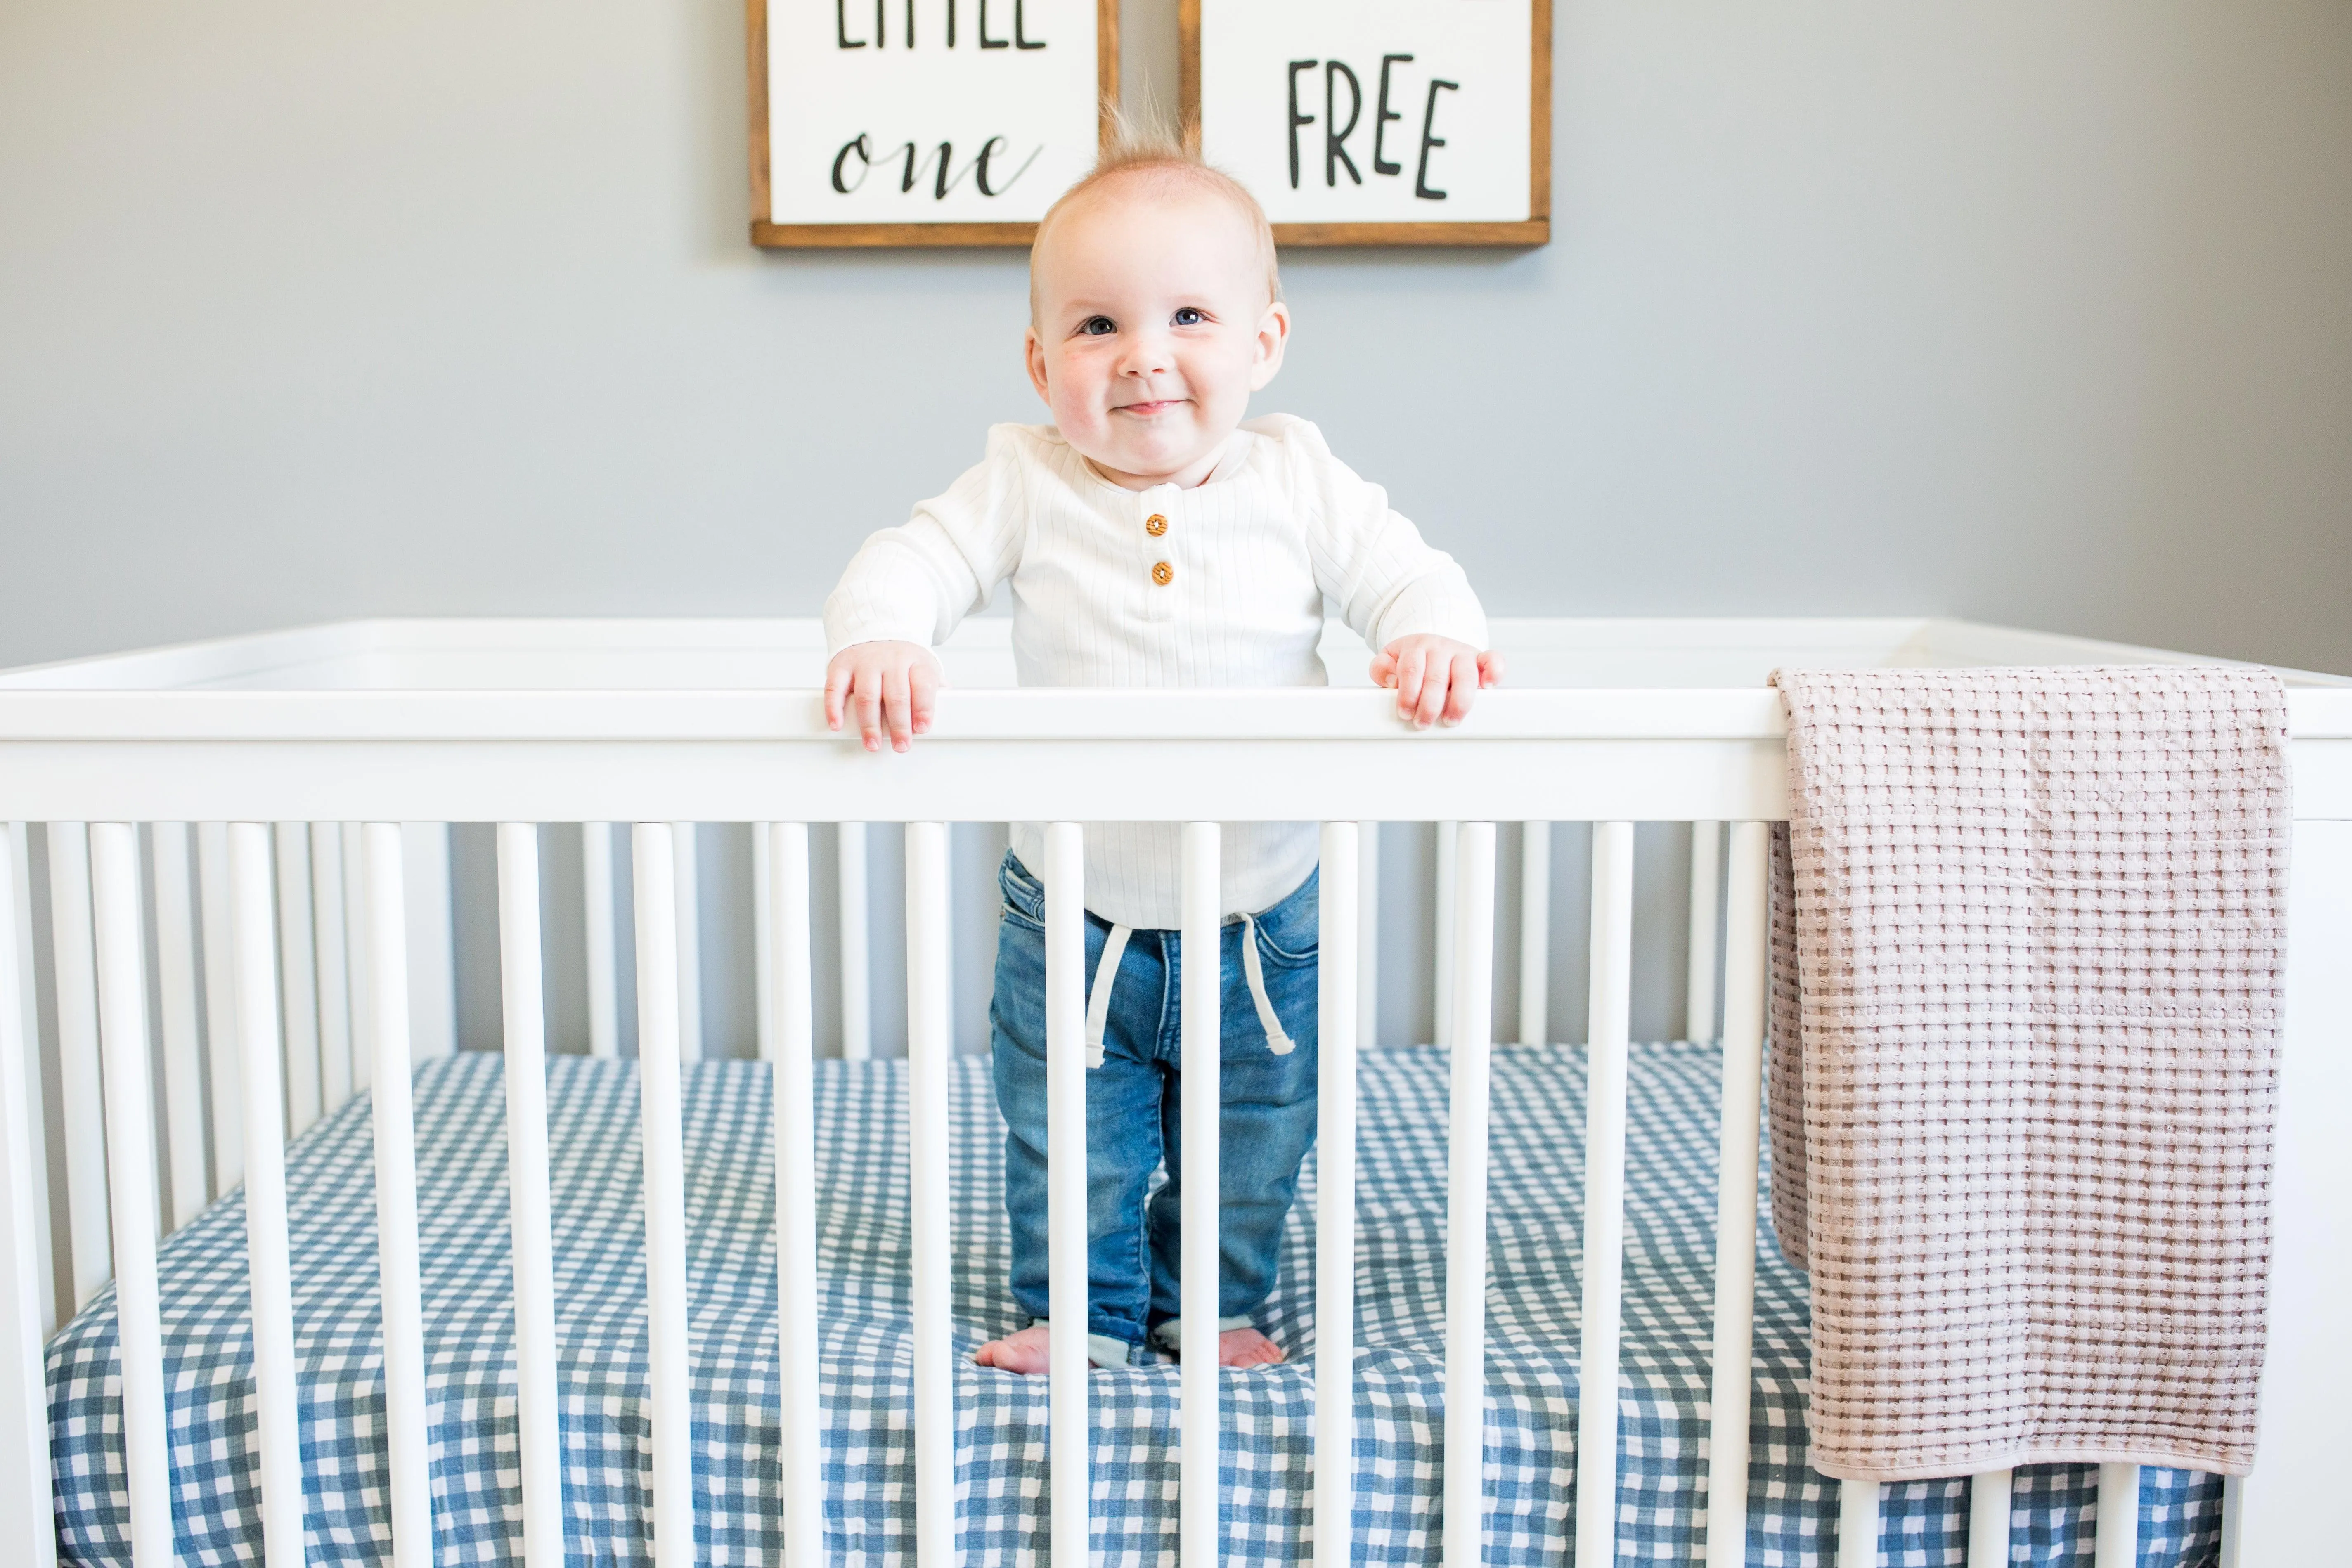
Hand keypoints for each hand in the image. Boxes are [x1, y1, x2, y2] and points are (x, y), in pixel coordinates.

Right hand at [824, 640, 943, 752]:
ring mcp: (865, 662)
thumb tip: (953, 706)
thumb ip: (935, 688)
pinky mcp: (842, 665)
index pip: (923, 685)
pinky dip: (834, 707)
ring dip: (869, 723)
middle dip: (899, 724)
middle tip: (901, 745)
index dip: (923, 708)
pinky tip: (838, 724)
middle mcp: (891, 661)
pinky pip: (836, 687)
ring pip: (868, 695)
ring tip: (872, 744)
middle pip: (896, 695)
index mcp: (916, 662)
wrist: (875, 628)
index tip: (922, 728)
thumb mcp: (923, 667)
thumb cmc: (902, 659)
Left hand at [1369, 635, 1501, 728]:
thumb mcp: (1390, 658)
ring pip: (1465, 675)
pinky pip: (1493, 660)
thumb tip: (1392, 680)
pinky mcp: (1480, 658)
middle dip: (1429, 705)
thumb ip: (1382, 668)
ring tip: (1450, 720)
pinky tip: (1487, 686)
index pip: (1411, 670)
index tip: (1405, 713)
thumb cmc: (1412, 659)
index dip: (1408, 694)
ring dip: (1458, 702)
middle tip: (1422, 723)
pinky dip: (1494, 671)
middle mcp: (1441, 648)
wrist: (1432, 642)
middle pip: (1436, 677)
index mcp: (1417, 647)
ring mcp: (1463, 653)